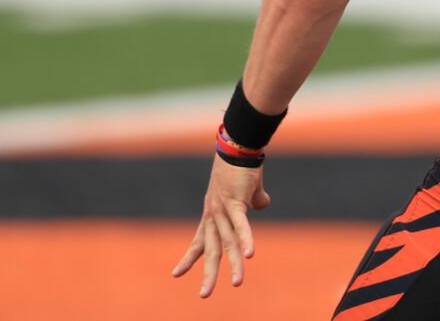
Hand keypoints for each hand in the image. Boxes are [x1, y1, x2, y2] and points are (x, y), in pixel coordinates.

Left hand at [171, 157, 270, 296]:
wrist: (238, 145)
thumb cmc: (242, 166)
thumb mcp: (246, 189)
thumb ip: (253, 201)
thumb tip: (263, 205)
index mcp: (212, 213)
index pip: (199, 241)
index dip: (189, 258)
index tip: (176, 274)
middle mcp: (213, 214)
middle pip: (211, 249)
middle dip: (208, 273)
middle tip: (204, 295)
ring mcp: (222, 209)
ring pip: (228, 242)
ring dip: (233, 264)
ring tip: (238, 283)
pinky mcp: (235, 202)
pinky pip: (241, 225)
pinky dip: (246, 240)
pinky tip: (250, 255)